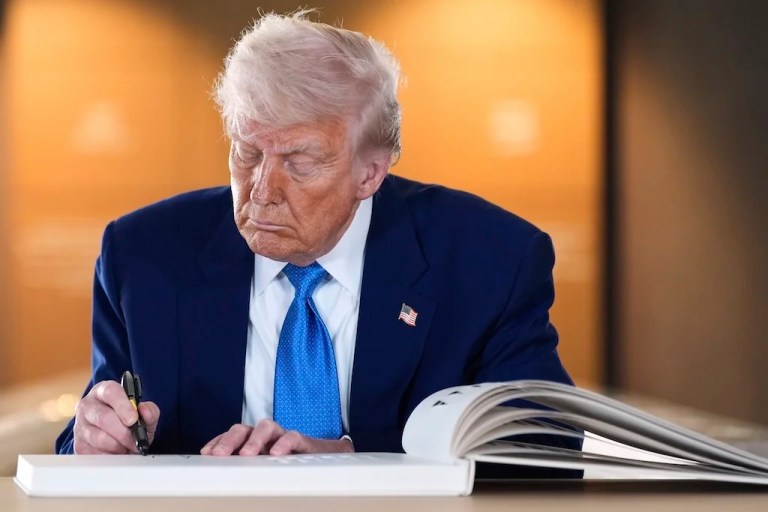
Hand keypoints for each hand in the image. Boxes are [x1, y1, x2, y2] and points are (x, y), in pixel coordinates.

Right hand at [72, 380, 159, 453]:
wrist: (118, 437)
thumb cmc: (130, 421)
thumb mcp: (144, 414)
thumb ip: (149, 410)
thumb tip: (144, 410)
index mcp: (104, 391)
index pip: (110, 392)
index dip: (122, 406)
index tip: (133, 419)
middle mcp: (88, 405)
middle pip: (103, 417)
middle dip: (123, 432)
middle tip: (135, 440)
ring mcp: (80, 425)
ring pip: (98, 438)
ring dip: (118, 446)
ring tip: (127, 446)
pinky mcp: (78, 445)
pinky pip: (94, 453)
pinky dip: (110, 456)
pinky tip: (117, 452)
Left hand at [200, 419, 353, 455]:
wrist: (323, 458)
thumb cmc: (288, 462)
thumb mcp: (264, 466)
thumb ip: (247, 468)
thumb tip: (221, 480)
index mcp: (252, 440)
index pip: (232, 436)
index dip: (218, 441)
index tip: (207, 453)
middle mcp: (265, 435)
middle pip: (244, 428)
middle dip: (230, 440)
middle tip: (220, 454)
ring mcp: (282, 435)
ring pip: (266, 427)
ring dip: (254, 439)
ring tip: (247, 454)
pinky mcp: (301, 441)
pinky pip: (293, 436)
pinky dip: (284, 443)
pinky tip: (276, 453)